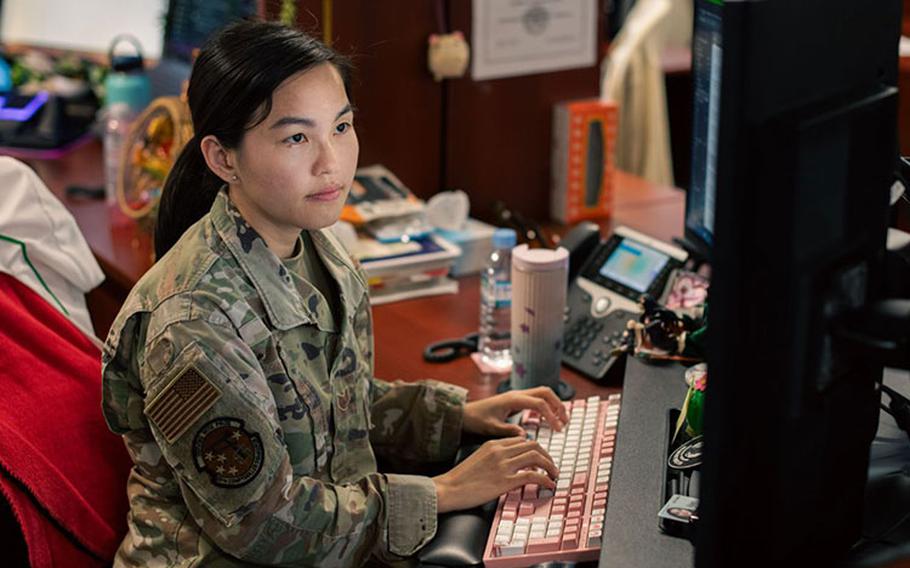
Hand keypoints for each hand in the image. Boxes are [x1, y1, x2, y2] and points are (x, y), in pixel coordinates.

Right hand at [433, 437, 557, 512]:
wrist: (448, 488)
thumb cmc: (461, 478)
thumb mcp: (479, 458)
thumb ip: (496, 456)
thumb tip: (512, 464)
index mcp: (494, 444)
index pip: (523, 440)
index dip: (536, 449)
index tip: (541, 459)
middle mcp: (500, 451)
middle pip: (533, 445)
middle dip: (547, 456)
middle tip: (552, 467)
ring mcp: (503, 465)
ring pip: (536, 458)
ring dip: (550, 466)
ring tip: (554, 476)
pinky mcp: (504, 481)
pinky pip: (533, 476)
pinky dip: (545, 480)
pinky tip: (549, 485)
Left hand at [462, 386, 567, 436]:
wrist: (464, 414)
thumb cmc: (475, 420)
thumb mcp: (490, 428)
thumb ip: (507, 431)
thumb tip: (524, 435)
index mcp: (512, 399)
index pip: (539, 403)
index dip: (551, 415)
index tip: (558, 429)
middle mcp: (517, 394)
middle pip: (545, 392)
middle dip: (558, 405)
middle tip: (565, 422)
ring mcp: (517, 396)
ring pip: (543, 394)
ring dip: (554, 405)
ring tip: (562, 421)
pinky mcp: (516, 401)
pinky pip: (537, 399)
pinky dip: (547, 407)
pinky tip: (548, 420)